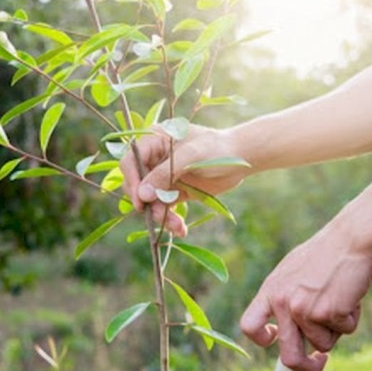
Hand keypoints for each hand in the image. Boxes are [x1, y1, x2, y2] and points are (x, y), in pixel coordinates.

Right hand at [119, 124, 250, 236]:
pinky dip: (170, 220)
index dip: (132, 181)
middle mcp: (154, 159)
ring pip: (150, 201)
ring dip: (160, 215)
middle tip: (159, 216)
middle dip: (147, 203)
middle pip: (137, 185)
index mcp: (154, 141)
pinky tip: (180, 229)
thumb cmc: (217, 149)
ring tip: (177, 226)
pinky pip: (164, 208)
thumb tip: (142, 195)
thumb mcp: (191, 157)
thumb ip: (165, 174)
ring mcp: (163, 177)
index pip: (130, 161)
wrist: (241, 159)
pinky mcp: (174, 192)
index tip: (140, 201)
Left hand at [239, 221, 371, 370]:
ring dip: (337, 328)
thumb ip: (287, 299)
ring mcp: (305, 310)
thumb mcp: (294, 272)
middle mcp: (283, 303)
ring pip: (324, 343)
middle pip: (288, 356)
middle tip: (319, 364)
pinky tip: (351, 294)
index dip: (261, 340)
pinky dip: (352, 318)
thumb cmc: (327, 254)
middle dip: (305, 369)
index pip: (250, 326)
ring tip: (341, 298)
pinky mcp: (330, 313)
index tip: (276, 341)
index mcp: (270, 291)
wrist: (352, 238)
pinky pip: (345, 331)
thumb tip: (288, 334)